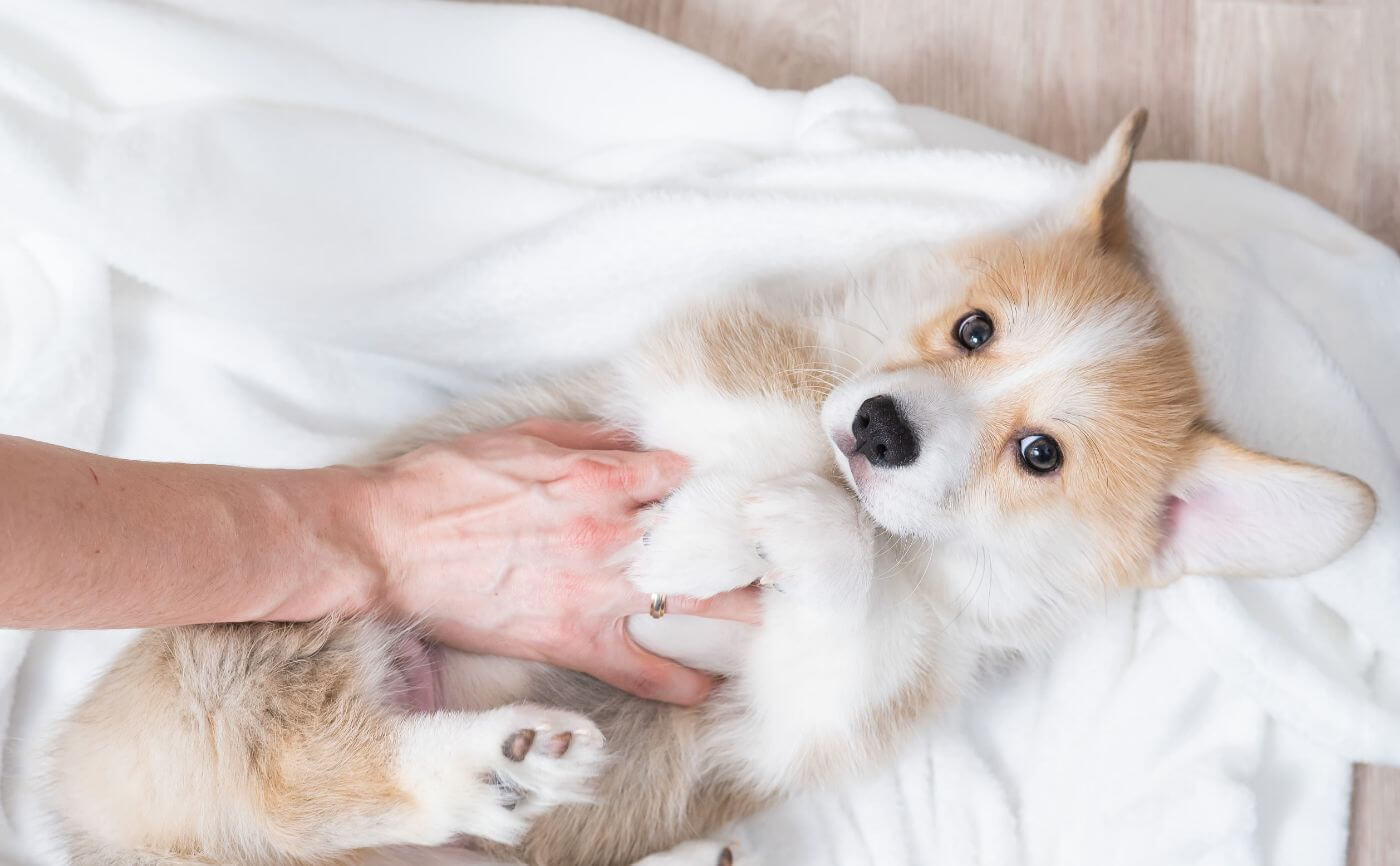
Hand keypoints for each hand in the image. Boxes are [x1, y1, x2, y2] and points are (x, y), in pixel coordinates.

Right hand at [366, 418, 758, 704]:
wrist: (389, 544)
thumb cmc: (445, 485)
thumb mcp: (521, 437)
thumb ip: (588, 438)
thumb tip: (635, 440)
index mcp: (599, 475)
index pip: (682, 477)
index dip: (708, 485)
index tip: (728, 494)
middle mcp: (611, 531)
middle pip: (705, 537)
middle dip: (749, 542)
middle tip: (787, 549)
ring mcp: (597, 587)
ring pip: (692, 600)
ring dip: (742, 607)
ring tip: (780, 611)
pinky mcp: (574, 637)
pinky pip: (644, 668)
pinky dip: (682, 682)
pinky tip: (710, 684)